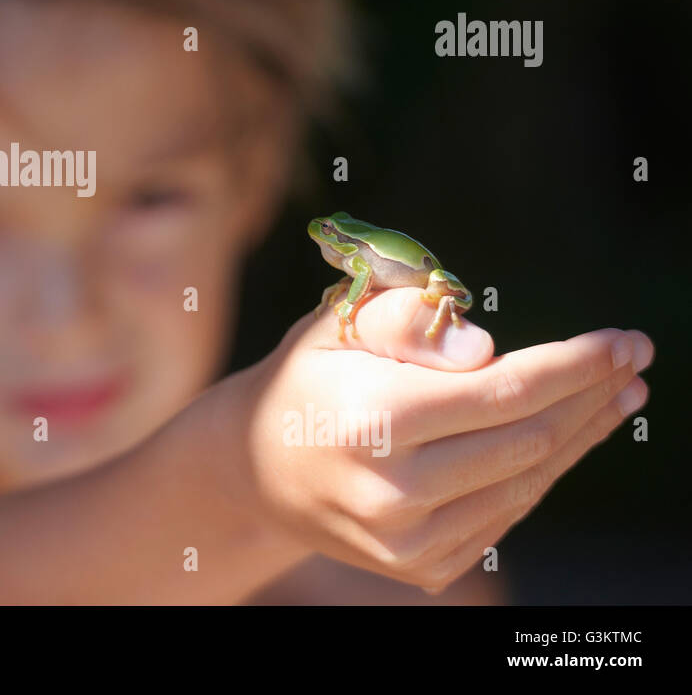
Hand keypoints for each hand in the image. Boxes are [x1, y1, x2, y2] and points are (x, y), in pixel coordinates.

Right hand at [243, 287, 651, 593]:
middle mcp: (393, 490)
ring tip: (618, 397)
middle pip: (527, 438)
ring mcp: (409, 539)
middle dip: (590, 395)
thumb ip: (409, 321)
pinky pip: (506, 515)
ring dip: (581, 435)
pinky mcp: (421, 567)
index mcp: (374, 418)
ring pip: (528, 481)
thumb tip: (488, 349)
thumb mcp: (339, 325)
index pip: (503, 390)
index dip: (574, 366)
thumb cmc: (308, 378)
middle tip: (632, 360)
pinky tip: (566, 437)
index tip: (621, 341)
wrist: (257, 468)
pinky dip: (542, 473)